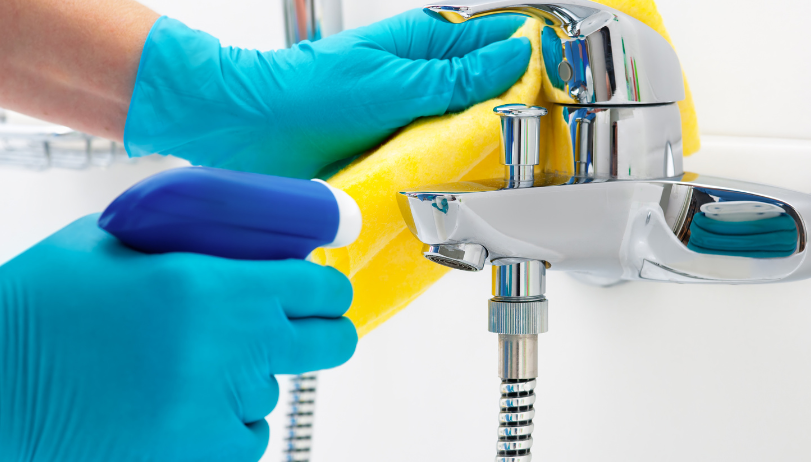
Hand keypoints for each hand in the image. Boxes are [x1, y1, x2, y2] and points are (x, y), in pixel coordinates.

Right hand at [0, 215, 356, 460]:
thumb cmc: (40, 308)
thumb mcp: (115, 242)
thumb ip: (190, 237)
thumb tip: (249, 238)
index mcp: (212, 287)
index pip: (321, 288)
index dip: (324, 288)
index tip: (316, 290)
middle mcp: (228, 350)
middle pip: (332, 343)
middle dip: (320, 331)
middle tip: (285, 329)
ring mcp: (216, 410)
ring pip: (276, 390)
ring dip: (250, 377)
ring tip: (187, 367)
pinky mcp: (199, 457)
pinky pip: (249, 436)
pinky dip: (227, 421)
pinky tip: (179, 403)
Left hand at [125, 10, 531, 178]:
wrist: (247, 133)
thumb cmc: (308, 93)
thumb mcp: (396, 82)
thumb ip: (459, 75)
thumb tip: (517, 56)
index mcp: (426, 44)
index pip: (499, 43)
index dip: (534, 62)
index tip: (563, 85)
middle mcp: (422, 81)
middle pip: (490, 93)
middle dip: (515, 114)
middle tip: (538, 138)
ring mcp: (411, 120)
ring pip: (468, 133)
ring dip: (484, 151)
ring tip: (506, 169)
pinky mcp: (398, 156)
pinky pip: (438, 164)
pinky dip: (453, 175)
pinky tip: (465, 189)